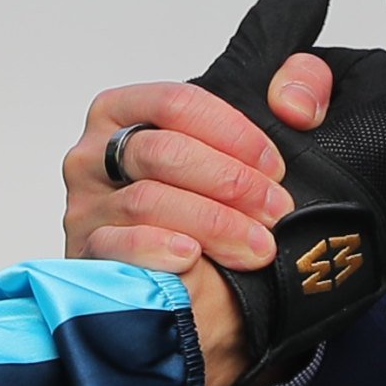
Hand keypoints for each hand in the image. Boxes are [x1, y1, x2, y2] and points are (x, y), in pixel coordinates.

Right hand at [63, 63, 327, 385]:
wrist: (207, 295)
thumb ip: (300, 90)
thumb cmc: (224, 211)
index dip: (233, 133)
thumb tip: (295, 104)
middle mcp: (96, 155)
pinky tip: (192, 257)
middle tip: (274, 210)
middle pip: (161, 151)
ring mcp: (86, 206)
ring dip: (213, 224)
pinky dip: (159, 248)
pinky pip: (118, 245)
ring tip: (256, 247)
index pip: (175, 103)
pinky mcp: (85, 255)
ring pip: (147, 201)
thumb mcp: (266, 144)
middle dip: (229, 182)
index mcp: (128, 113)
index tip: (274, 166)